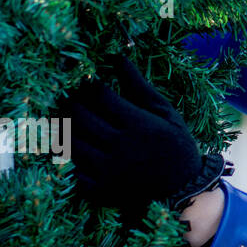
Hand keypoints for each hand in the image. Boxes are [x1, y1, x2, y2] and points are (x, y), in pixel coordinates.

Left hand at [57, 53, 214, 215]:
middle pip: (80, 116)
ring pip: (71, 142)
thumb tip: (118, 58)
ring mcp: (108, 170)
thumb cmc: (176, 142)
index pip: (101, 95)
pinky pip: (72, 170)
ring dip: (64, 128)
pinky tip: (72, 147)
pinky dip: (68, 157)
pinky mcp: (100, 189)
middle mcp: (120, 146)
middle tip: (69, 98)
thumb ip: (139, 86)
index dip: (91, 84)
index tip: (90, 82)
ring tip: (66, 119)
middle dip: (71, 102)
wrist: (183, 186)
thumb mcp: (165, 111)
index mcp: (138, 124)